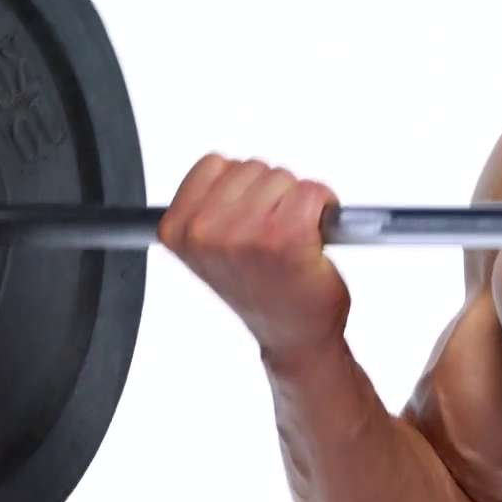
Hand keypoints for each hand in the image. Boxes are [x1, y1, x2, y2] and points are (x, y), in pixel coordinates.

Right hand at [158, 155, 349, 365]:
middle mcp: (204, 232)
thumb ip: (206, 207)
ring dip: (298, 202)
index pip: (214, 165)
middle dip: (272, 194)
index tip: (249, 219)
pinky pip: (312, 191)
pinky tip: (314, 237)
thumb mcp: (210, 249)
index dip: (243, 187)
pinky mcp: (285, 237)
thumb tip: (224, 168)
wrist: (294, 336)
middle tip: (275, 238)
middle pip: (252, 166)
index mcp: (177, 229)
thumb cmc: (261, 291)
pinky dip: (324, 206)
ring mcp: (243, 234)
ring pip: (283, 177)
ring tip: (293, 241)